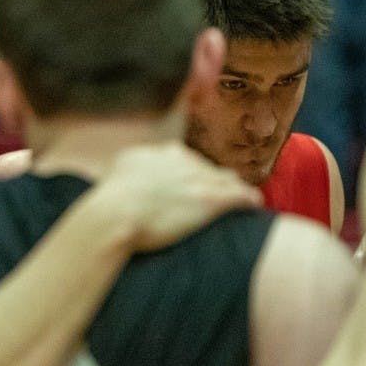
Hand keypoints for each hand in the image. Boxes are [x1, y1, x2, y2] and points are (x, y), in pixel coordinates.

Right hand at [94, 142, 260, 252]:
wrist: (116, 213)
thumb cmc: (110, 198)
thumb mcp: (119, 167)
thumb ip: (134, 163)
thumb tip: (133, 167)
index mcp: (161, 151)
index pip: (184, 159)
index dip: (188, 174)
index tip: (187, 186)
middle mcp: (184, 158)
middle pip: (207, 168)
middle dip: (210, 181)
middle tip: (211, 197)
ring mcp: (199, 177)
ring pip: (227, 178)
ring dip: (232, 189)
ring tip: (240, 199)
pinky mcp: (212, 198)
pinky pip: (241, 195)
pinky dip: (248, 199)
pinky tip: (254, 205)